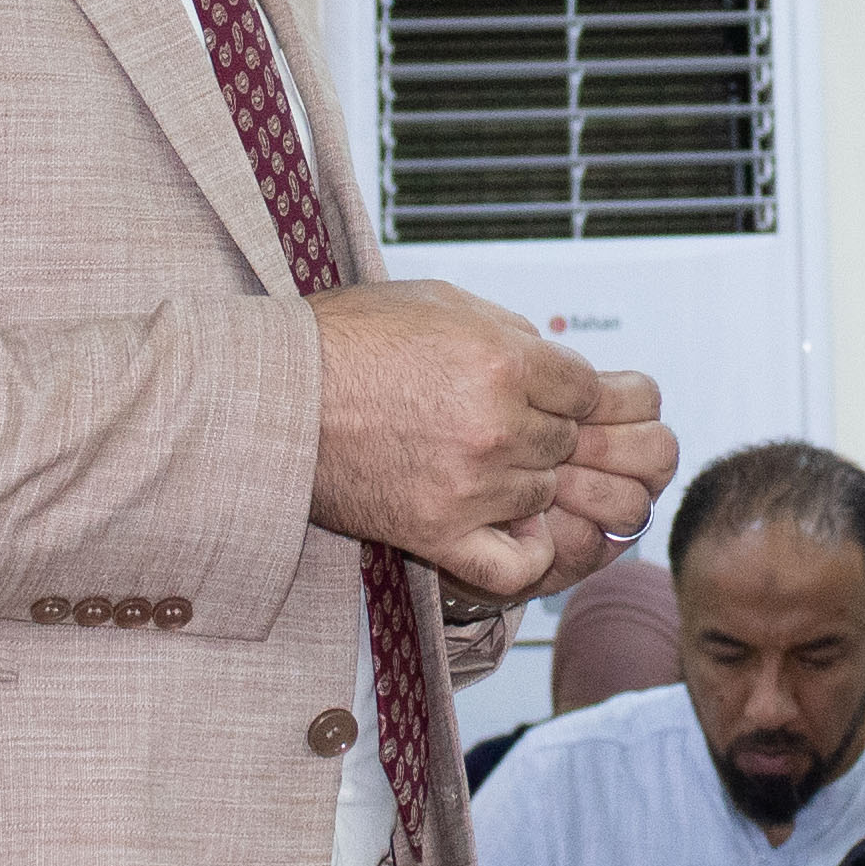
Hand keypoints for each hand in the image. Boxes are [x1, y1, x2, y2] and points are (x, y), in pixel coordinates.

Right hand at [309, 281, 675, 599]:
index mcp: (503, 361)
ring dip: (521, 478)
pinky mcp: (438, 532)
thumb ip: (508, 329)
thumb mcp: (439, 302)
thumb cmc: (345, 343)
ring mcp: (472, 484)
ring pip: (545, 493)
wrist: (276, 397)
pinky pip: (518, 563)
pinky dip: (525, 551)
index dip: (564, 388)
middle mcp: (497, 425)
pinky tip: (508, 524)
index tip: (542, 391)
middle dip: (540, 428)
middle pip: (569, 440)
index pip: (587, 389)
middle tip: (493, 421)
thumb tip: (551, 356)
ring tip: (474, 458)